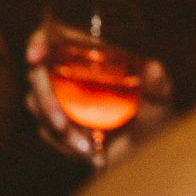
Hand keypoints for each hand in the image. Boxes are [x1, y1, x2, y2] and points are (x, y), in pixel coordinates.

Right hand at [24, 24, 170, 165]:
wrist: (147, 157)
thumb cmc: (156, 120)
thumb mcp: (160, 101)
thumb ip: (158, 86)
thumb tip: (155, 68)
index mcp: (89, 56)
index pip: (53, 38)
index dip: (38, 42)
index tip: (35, 57)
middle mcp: (69, 72)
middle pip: (37, 73)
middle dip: (45, 100)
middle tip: (62, 125)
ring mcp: (60, 99)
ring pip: (35, 103)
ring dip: (54, 127)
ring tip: (85, 147)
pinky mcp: (56, 124)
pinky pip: (45, 130)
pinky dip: (63, 144)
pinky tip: (89, 154)